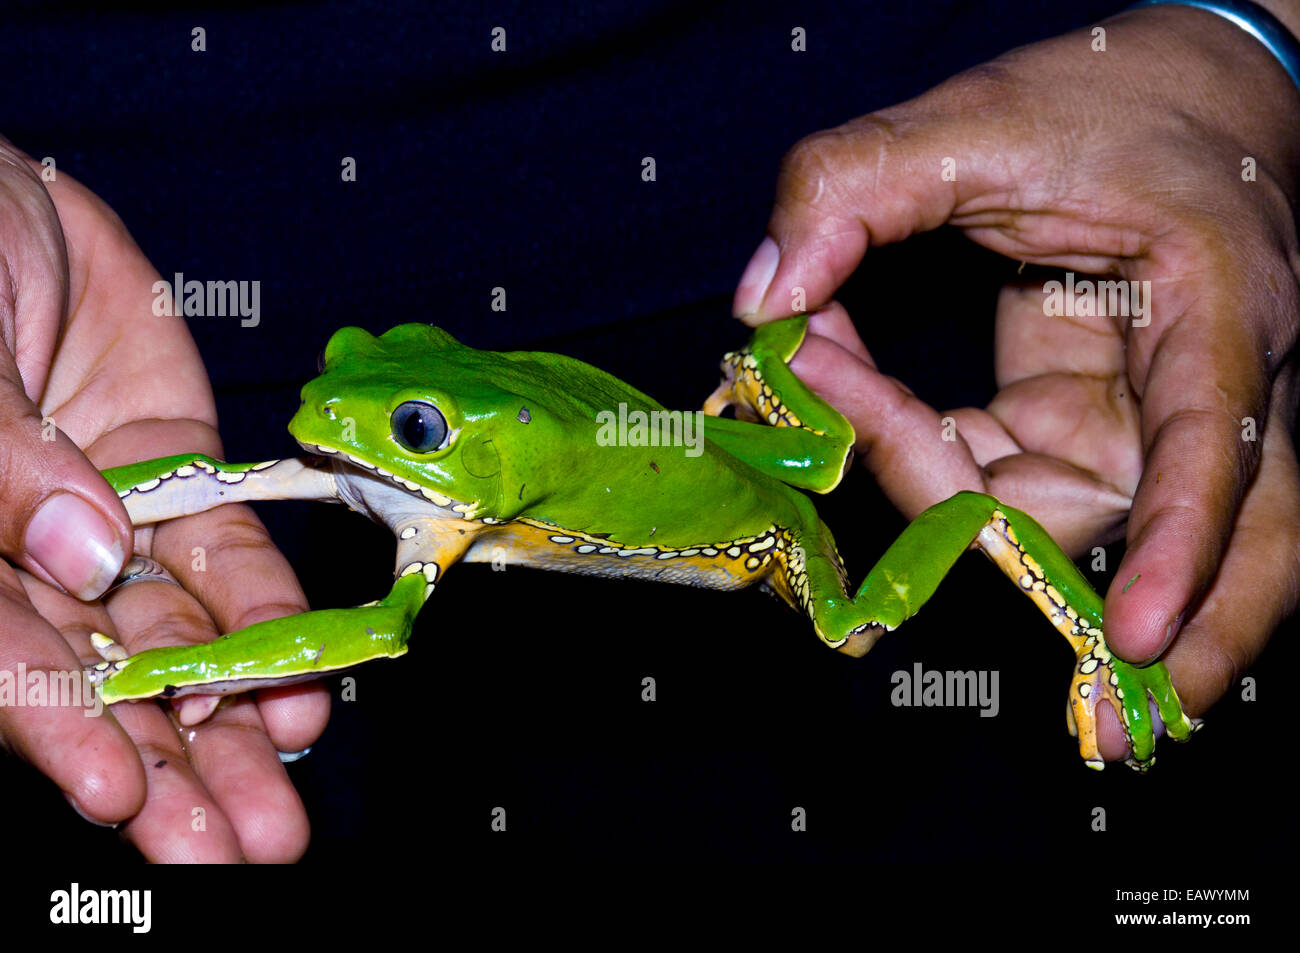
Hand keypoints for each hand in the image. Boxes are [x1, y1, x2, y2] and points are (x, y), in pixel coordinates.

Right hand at [0, 138, 328, 859]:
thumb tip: (85, 552)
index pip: (3, 659)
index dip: (57, 727)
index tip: (114, 793)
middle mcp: (28, 556)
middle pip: (98, 679)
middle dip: (169, 765)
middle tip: (236, 848)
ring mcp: (108, 523)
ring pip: (173, 639)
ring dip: (233, 717)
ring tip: (285, 794)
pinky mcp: (179, 478)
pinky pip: (228, 557)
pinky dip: (267, 615)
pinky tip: (309, 683)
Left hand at [733, 6, 1299, 760]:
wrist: (1169, 87)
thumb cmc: (1105, 95)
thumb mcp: (983, 120)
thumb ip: (858, 186)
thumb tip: (766, 298)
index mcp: (1216, 311)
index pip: (1216, 449)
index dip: (1180, 548)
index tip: (1137, 636)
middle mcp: (1202, 387)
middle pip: (1222, 547)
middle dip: (1170, 635)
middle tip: (1105, 734)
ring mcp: (1146, 417)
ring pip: (1077, 524)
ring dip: (941, 500)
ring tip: (819, 382)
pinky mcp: (1087, 418)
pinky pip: (1007, 475)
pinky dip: (914, 447)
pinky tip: (834, 378)